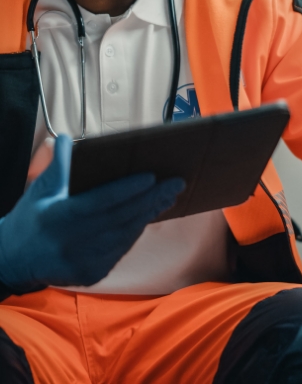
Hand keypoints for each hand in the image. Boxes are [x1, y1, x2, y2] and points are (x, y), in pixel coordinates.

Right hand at [0, 134, 184, 292]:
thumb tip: (66, 136)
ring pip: (126, 235)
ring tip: (169, 195)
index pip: (101, 201)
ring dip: (150, 214)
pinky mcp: (92, 274)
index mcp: (60, 217)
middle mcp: (73, 242)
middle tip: (176, 182)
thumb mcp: (41, 189)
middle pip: (121, 217)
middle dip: (152, 198)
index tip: (151, 176)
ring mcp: (84, 261)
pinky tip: (150, 214)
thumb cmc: (31, 218)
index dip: (127, 189)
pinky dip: (137, 231)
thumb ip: (58, 164)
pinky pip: (121, 249)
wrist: (13, 261)